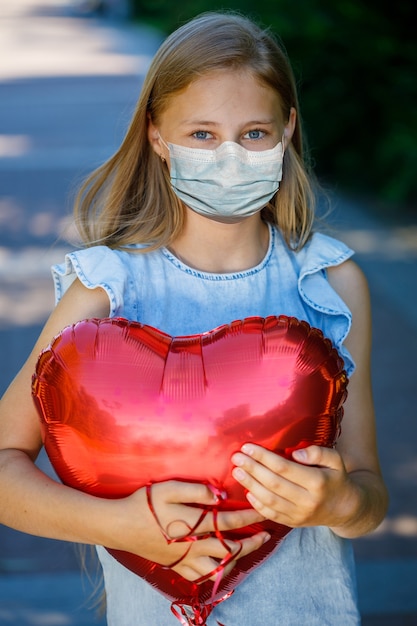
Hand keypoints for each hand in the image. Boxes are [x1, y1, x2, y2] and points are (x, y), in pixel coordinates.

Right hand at [117, 480, 268, 581]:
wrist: (120, 525)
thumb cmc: (145, 503)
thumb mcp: (169, 488)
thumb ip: (197, 491)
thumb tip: (220, 495)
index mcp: (194, 525)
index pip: (230, 522)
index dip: (250, 516)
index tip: (264, 510)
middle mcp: (193, 546)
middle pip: (230, 549)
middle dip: (252, 542)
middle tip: (265, 535)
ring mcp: (184, 559)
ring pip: (218, 567)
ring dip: (236, 559)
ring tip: (245, 549)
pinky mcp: (176, 566)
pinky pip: (201, 577)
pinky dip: (215, 572)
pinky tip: (220, 563)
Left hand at [231, 444, 356, 528]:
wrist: (346, 509)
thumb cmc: (336, 478)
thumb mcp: (336, 461)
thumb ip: (318, 453)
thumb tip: (295, 453)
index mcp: (317, 482)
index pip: (284, 468)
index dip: (264, 457)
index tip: (248, 447)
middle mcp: (307, 501)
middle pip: (273, 484)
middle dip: (252, 469)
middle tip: (236, 457)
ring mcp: (299, 515)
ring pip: (269, 500)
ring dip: (250, 485)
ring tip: (237, 471)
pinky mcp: (293, 523)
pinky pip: (271, 514)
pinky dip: (257, 504)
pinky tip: (246, 491)